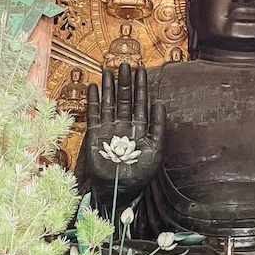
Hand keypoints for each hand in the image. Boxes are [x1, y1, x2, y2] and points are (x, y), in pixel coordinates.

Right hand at [84, 63, 165, 210]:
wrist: (118, 190)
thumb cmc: (140, 174)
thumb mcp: (155, 150)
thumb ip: (158, 126)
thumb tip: (160, 102)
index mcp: (140, 128)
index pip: (141, 102)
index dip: (141, 86)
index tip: (142, 69)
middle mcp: (124, 125)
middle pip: (124, 98)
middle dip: (125, 82)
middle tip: (125, 63)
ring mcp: (109, 129)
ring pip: (109, 103)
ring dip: (109, 87)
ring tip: (108, 69)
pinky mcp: (95, 135)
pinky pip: (94, 114)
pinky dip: (94, 101)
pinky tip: (94, 87)